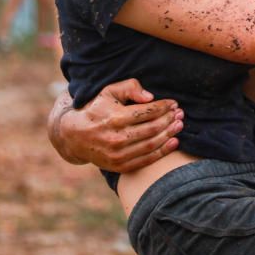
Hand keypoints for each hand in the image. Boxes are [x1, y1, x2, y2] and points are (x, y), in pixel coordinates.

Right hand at [57, 79, 182, 172]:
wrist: (74, 136)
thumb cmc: (96, 109)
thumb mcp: (109, 91)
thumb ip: (130, 88)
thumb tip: (150, 97)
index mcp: (115, 117)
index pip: (147, 112)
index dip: (164, 107)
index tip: (173, 103)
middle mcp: (116, 137)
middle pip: (152, 128)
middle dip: (169, 120)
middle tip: (180, 114)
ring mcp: (117, 154)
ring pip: (151, 144)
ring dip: (169, 134)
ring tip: (179, 125)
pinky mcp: (119, 166)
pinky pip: (146, 160)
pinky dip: (162, 152)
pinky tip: (174, 142)